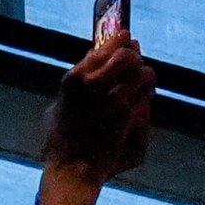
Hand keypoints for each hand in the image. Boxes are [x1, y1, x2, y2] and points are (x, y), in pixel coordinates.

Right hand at [39, 26, 153, 204]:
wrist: (73, 168)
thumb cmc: (61, 141)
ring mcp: (114, 101)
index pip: (103, 48)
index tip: (127, 36)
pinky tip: (141, 100)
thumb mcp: (58, 106)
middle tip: (134, 62)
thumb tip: (94, 56)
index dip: (119, 40)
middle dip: (134, 56)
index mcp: (74, 79)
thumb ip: (78, 81)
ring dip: (144, 76)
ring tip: (139, 82)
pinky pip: (146, 96)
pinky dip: (146, 96)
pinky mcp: (128, 117)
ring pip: (143, 73)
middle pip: (128, 55)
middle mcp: (93, 85)